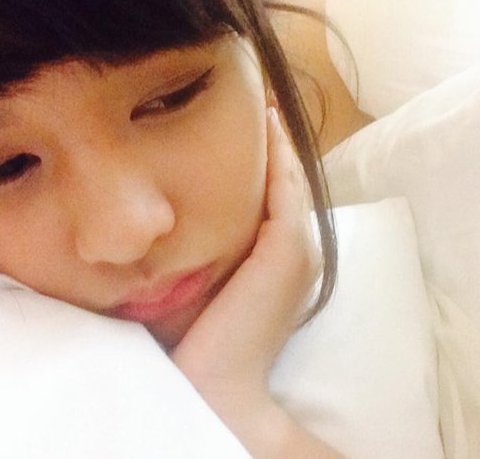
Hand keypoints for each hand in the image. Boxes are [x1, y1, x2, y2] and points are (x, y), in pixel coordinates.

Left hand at [170, 108, 340, 456]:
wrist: (217, 380)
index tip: (245, 121)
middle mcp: (299, 247)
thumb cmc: (202, 337)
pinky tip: (262, 121)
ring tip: (262, 101)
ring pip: (291, 176)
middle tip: (258, 98)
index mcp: (281, 257)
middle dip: (276, 141)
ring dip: (278, 138)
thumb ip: (209, 245)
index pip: (277, 195)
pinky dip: (277, 152)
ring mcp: (299, 245)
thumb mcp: (207, 280)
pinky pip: (285, 184)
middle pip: (289, 179)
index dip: (266, 157)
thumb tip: (180, 212)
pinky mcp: (288, 246)